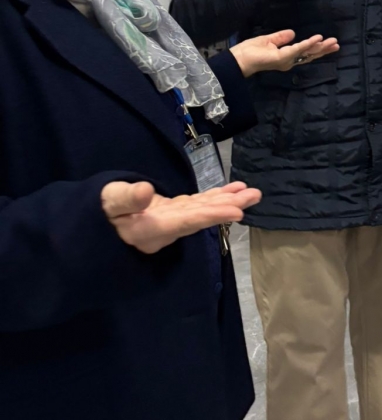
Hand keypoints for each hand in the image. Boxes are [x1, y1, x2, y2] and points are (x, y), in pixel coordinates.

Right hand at [101, 180, 260, 254]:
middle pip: (201, 217)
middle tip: (254, 196)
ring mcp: (170, 221)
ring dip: (227, 200)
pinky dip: (214, 198)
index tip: (237, 212)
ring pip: (203, 211)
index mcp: (150, 229)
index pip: (186, 222)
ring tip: (251, 192)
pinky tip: (232, 191)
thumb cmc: (94, 214)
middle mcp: (166, 228)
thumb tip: (147, 191)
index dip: (213, 216)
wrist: (89, 229)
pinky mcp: (170, 213)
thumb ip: (126, 199)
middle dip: (228, 206)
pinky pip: (197, 206)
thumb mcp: (106, 203)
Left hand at [229, 30, 339, 76]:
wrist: (240, 58)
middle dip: (324, 50)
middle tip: (337, 45)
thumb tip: (293, 32)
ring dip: (321, 47)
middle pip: (310, 55)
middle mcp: (289, 61)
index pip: (305, 53)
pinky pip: (299, 49)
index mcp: (286, 57)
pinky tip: (318, 39)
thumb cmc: (251, 50)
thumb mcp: (269, 40)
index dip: (316, 48)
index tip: (327, 42)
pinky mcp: (283, 57)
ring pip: (308, 53)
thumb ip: (281, 37)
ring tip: (333, 42)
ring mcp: (287, 60)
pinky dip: (309, 43)